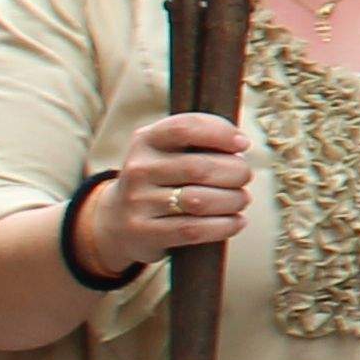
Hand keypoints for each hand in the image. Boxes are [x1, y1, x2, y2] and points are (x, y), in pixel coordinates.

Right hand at [87, 114, 252, 274]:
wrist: (116, 220)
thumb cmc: (160, 179)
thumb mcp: (168, 151)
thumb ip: (199, 141)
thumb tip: (240, 146)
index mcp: (146, 141)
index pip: (185, 127)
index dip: (220, 133)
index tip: (242, 144)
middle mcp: (139, 169)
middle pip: (200, 168)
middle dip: (236, 172)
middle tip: (244, 177)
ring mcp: (138, 202)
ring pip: (200, 200)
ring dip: (233, 200)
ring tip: (241, 200)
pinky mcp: (145, 232)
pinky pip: (194, 229)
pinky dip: (224, 225)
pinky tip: (236, 221)